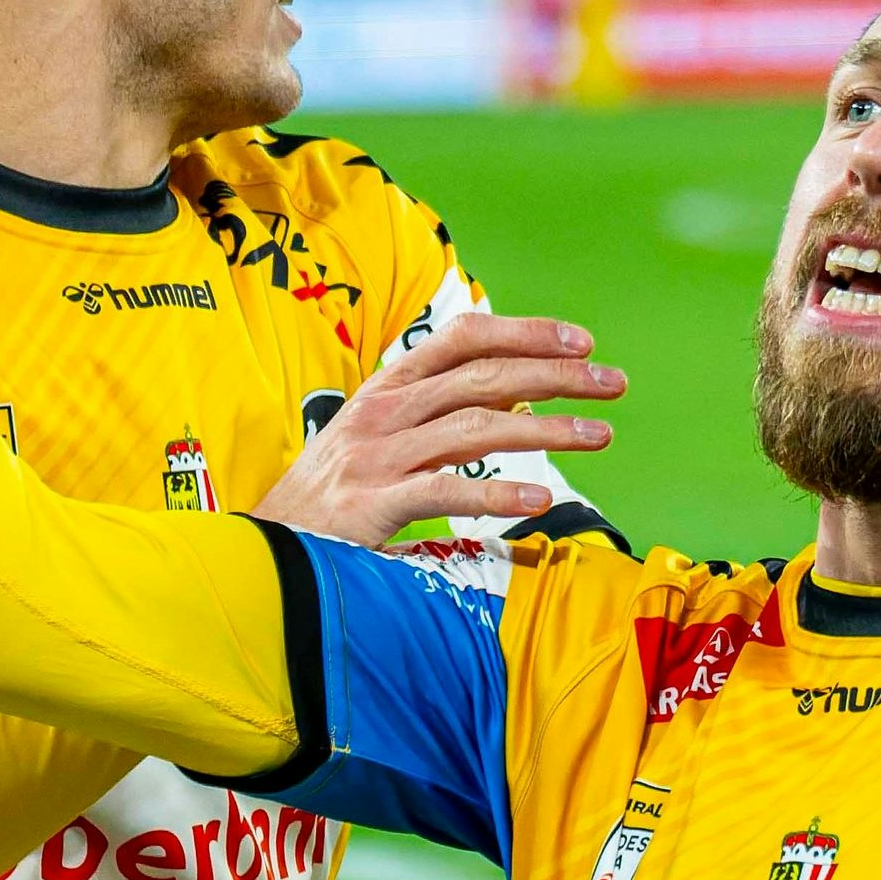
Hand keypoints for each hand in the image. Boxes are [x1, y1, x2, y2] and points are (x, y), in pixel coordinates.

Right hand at [248, 313, 621, 546]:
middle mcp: (383, 413)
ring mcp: (377, 458)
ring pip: (476, 428)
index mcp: (388, 388)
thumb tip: (513, 401)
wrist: (267, 547)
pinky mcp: (371, 505)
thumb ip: (437, 416)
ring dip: (547, 430)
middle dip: (557, 375)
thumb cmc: (333, 496)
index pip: (463, 338)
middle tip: (613, 383)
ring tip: (599, 435)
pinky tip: (540, 497)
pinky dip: (497, 490)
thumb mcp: (379, 440)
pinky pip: (445, 490)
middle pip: (483, 377)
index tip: (580, 342)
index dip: (524, 332)